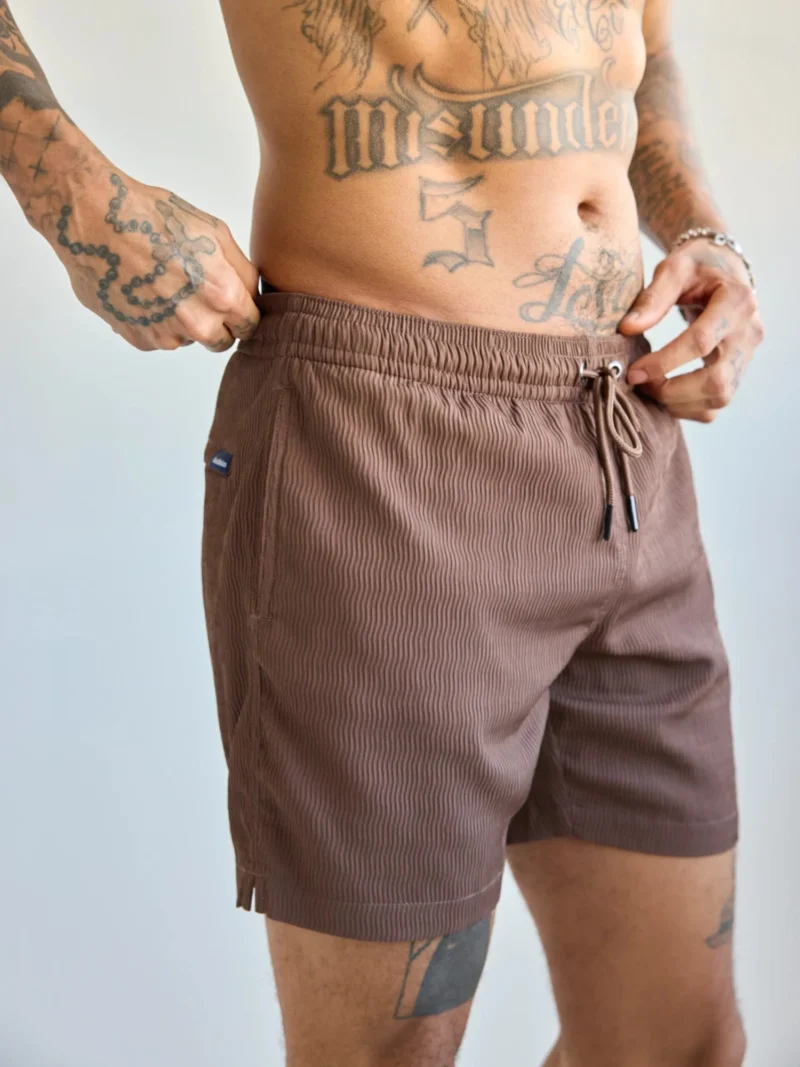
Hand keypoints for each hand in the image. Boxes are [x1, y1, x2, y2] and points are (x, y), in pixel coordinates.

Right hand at [46, 165, 259, 351]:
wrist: (96, 219)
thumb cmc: (152, 217)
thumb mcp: (214, 232)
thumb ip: (242, 271)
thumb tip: (250, 295)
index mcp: (222, 296)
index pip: (249, 326)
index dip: (243, 314)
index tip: (234, 306)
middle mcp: (197, 323)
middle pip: (221, 341)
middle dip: (217, 323)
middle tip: (197, 294)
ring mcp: (166, 334)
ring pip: (187, 339)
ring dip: (182, 321)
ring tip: (162, 284)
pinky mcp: (139, 338)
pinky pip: (158, 337)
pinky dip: (154, 321)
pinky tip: (141, 290)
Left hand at [618, 239, 764, 421]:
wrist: (724, 269)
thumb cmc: (697, 265)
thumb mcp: (675, 267)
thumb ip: (653, 297)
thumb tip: (627, 329)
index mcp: (737, 301)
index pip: (702, 341)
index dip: (664, 362)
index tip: (633, 371)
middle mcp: (749, 332)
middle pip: (717, 380)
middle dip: (672, 390)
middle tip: (639, 383)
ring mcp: (747, 355)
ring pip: (720, 397)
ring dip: (679, 403)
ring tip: (649, 388)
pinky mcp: (739, 370)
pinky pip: (717, 404)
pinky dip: (689, 408)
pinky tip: (664, 394)